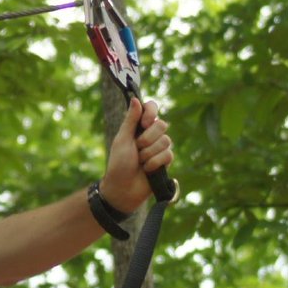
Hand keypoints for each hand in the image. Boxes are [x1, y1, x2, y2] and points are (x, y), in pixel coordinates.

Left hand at [99, 98, 173, 213]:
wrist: (123, 189)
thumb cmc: (118, 164)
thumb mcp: (122, 140)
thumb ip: (130, 120)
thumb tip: (135, 99)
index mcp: (138, 127)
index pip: (152, 108)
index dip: (151, 112)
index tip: (145, 122)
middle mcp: (151, 135)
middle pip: (162, 125)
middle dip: (148, 138)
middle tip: (137, 148)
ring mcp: (159, 148)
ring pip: (166, 141)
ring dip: (149, 153)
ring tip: (140, 161)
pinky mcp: (165, 161)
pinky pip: (168, 155)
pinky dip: (155, 162)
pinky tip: (147, 169)